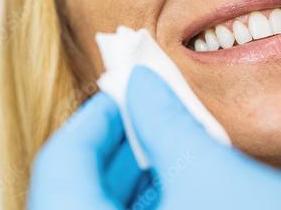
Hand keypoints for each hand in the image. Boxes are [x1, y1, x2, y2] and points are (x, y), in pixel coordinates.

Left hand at [29, 66, 280, 209]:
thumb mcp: (218, 173)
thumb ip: (167, 120)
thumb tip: (141, 84)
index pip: (62, 167)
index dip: (91, 117)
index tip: (126, 88)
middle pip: (84, 188)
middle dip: (122, 139)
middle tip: (154, 105)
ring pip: (120, 205)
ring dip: (145, 165)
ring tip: (179, 132)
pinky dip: (167, 190)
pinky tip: (200, 170)